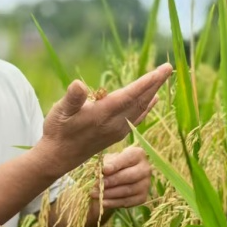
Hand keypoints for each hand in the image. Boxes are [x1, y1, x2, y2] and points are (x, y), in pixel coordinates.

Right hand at [38, 64, 171, 174]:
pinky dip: (147, 107)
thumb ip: (72, 98)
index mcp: (102, 114)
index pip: (130, 95)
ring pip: (140, 109)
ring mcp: (117, 130)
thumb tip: (79, 84)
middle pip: (140, 100)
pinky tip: (154, 100)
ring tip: (163, 78)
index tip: (162, 70)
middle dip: (155, 83)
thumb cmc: (57, 130)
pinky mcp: (116, 135)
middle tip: (168, 68)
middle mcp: (114, 123)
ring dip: (152, 93)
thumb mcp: (60, 111)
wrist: (58, 158)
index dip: (147, 82)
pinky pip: (137, 118)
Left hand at [91, 146, 151, 209]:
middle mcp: (145, 169)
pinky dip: (113, 203)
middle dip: (112, 181)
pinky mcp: (142, 197)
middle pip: (130, 176)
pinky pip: (127, 201)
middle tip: (97, 184)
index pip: (128, 158)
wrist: (118, 178)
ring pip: (128, 190)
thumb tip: (104, 171)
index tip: (104, 170)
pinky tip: (102, 202)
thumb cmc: (112, 165)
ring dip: (110, 193)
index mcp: (138, 154)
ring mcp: (145, 184)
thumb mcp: (109, 160)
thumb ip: (107, 163)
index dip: (116, 164)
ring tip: (95, 194)